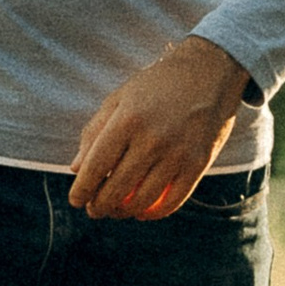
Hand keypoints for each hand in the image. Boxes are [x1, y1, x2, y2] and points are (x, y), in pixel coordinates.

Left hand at [69, 38, 248, 220]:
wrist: (209, 73)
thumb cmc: (156, 86)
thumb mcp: (119, 99)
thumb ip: (95, 132)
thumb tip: (75, 169)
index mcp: (127, 120)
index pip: (96, 166)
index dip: (82, 190)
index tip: (76, 201)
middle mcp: (152, 138)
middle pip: (117, 188)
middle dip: (100, 206)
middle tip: (95, 210)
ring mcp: (178, 153)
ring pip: (143, 200)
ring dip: (124, 212)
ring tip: (117, 211)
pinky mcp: (198, 164)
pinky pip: (173, 201)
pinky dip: (155, 212)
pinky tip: (142, 212)